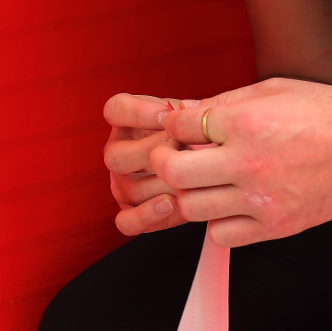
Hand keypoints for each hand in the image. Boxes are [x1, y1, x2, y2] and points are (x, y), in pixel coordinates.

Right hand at [102, 93, 199, 236]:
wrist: (216, 169)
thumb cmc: (205, 138)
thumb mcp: (200, 119)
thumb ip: (191, 113)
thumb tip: (183, 110)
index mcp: (128, 123)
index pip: (115, 110)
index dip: (139, 112)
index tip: (168, 115)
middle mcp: (119, 153)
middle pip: (116, 155)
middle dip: (152, 152)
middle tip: (182, 150)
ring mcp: (122, 184)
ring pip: (127, 188)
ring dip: (160, 183)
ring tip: (189, 178)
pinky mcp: (131, 212)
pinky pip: (126, 221)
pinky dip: (146, 215)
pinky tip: (171, 204)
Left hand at [153, 78, 331, 245]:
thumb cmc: (330, 114)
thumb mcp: (276, 90)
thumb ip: (227, 101)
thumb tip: (186, 110)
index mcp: (248, 121)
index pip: (181, 126)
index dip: (175, 125)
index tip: (182, 128)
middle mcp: (250, 161)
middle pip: (175, 171)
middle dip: (166, 162)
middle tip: (175, 157)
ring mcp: (261, 198)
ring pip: (193, 207)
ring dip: (191, 193)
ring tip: (206, 182)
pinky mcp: (275, 225)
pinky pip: (222, 235)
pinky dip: (219, 222)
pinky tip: (231, 204)